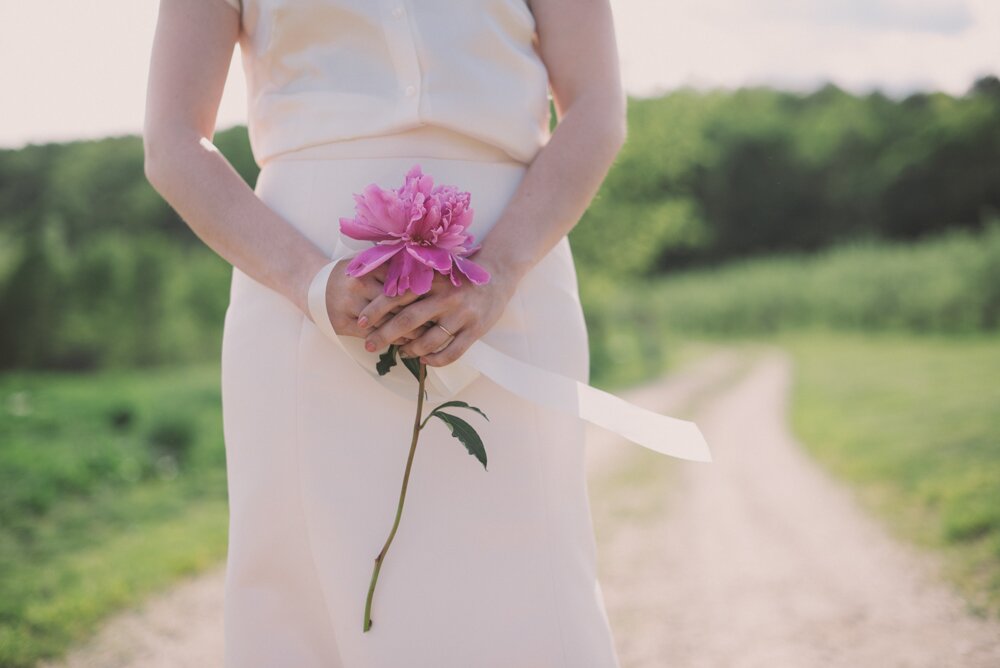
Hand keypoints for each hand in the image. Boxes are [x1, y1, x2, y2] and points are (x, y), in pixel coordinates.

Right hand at [322, 258, 432, 343]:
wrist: (313, 287)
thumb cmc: (351, 276)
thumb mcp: (370, 265)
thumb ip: (395, 267)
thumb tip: (432, 273)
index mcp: (370, 267)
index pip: (403, 280)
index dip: (424, 292)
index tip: (443, 298)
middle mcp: (359, 285)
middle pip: (397, 303)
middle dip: (421, 314)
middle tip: (441, 321)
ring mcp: (349, 304)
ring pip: (386, 321)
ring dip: (408, 332)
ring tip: (428, 336)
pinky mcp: (342, 323)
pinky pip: (373, 334)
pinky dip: (391, 340)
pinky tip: (405, 343)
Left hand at [356, 261, 518, 366]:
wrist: (498, 273)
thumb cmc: (459, 272)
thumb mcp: (436, 268)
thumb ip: (414, 278)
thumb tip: (380, 289)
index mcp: (433, 279)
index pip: (398, 295)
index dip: (377, 309)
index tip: (360, 321)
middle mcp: (446, 296)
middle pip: (408, 321)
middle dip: (384, 335)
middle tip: (369, 345)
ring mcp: (462, 314)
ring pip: (428, 341)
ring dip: (410, 350)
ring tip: (401, 352)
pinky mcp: (475, 330)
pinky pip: (451, 353)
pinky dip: (434, 360)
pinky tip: (424, 359)